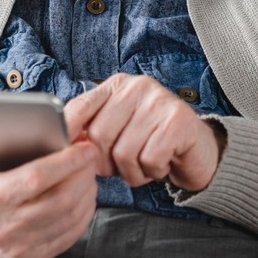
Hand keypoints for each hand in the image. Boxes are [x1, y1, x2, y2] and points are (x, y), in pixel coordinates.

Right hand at [0, 116, 97, 257]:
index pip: (35, 179)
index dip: (66, 162)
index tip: (84, 146)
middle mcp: (3, 228)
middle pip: (60, 199)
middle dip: (83, 174)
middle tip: (91, 154)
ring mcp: (19, 247)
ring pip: (69, 217)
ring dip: (87, 191)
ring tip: (89, 170)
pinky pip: (69, 235)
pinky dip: (83, 213)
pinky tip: (84, 194)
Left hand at [65, 73, 225, 192]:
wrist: (197, 152)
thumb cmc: (151, 143)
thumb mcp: (118, 131)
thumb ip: (91, 131)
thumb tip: (61, 145)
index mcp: (118, 86)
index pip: (80, 108)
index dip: (67, 135)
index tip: (64, 155)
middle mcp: (138, 87)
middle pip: (99, 136)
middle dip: (107, 163)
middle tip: (124, 167)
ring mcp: (160, 101)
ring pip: (124, 153)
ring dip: (133, 172)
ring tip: (146, 165)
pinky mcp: (178, 121)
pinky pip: (149, 159)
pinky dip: (154, 171)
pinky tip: (164, 163)